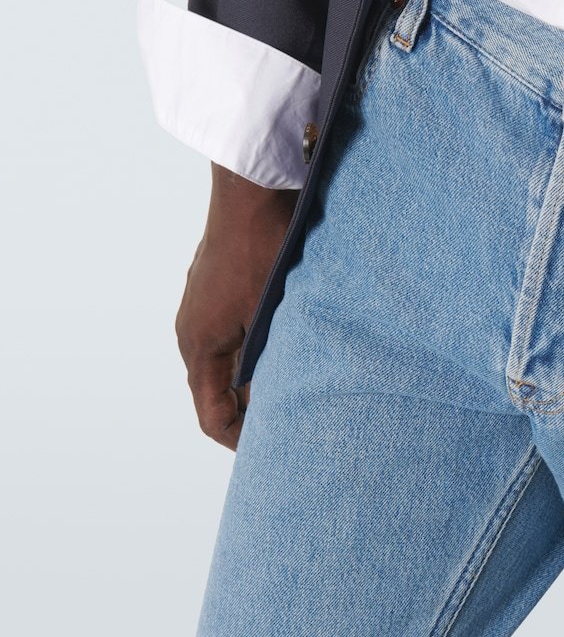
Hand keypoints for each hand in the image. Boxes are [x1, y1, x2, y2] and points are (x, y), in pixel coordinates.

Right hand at [175, 162, 297, 448]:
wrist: (253, 186)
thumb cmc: (265, 245)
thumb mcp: (275, 311)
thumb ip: (272, 361)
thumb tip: (279, 401)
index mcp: (198, 344)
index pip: (211, 415)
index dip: (242, 440)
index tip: (275, 449)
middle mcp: (193, 328)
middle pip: (216, 390)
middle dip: (251, 409)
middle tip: (292, 422)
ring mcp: (203, 304)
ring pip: (227, 359)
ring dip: (256, 374)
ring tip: (297, 383)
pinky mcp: (218, 284)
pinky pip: (233, 329)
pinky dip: (255, 345)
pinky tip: (291, 340)